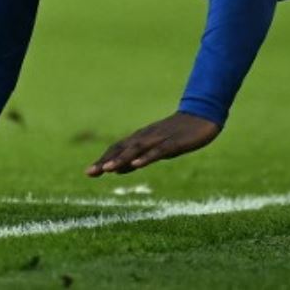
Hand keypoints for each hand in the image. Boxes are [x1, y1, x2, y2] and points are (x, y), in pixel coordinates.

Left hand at [86, 111, 219, 175]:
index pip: (117, 149)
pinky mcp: (173, 143)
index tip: (88, 173)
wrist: (201, 117)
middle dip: (105, 161)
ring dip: (121, 159)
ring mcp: (159, 139)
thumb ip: (135, 158)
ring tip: (107, 169)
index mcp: (140, 139)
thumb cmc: (176, 134)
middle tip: (89, 173)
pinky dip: (146, 157)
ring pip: (136, 150)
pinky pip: (158, 151)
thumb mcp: (153, 149)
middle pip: (122, 149)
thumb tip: (116, 169)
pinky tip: (137, 164)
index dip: (103, 160)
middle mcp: (145, 137)